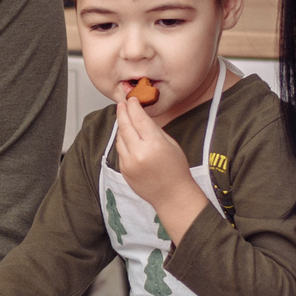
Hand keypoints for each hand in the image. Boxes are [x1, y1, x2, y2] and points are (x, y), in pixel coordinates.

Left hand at [113, 93, 206, 237]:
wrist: (172, 195)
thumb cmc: (176, 170)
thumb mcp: (170, 144)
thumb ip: (154, 130)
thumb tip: (141, 117)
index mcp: (154, 144)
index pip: (139, 119)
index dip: (134, 107)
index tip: (132, 100)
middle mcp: (139, 153)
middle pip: (125, 126)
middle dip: (122, 112)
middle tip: (122, 104)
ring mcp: (129, 162)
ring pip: (120, 138)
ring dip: (121, 127)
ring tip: (124, 119)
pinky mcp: (124, 170)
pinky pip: (120, 150)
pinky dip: (122, 141)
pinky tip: (126, 137)